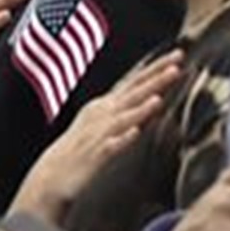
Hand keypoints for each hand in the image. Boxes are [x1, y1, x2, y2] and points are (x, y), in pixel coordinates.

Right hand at [10, 50, 183, 220]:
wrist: (52, 175)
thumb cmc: (81, 148)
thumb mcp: (105, 122)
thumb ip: (128, 111)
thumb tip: (155, 99)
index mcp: (105, 105)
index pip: (135, 81)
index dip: (156, 68)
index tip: (177, 55)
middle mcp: (102, 114)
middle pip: (133, 92)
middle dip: (155, 77)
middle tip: (177, 61)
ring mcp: (98, 133)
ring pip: (123, 117)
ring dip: (141, 107)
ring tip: (160, 96)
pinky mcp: (95, 156)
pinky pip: (111, 145)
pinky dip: (123, 137)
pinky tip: (136, 132)